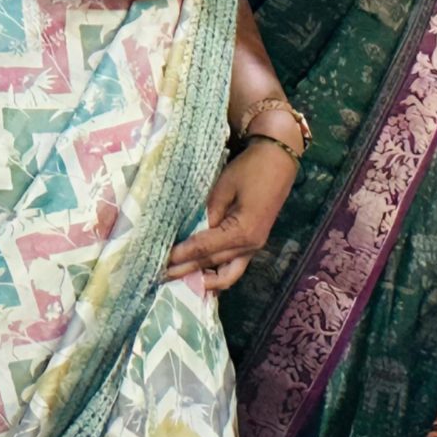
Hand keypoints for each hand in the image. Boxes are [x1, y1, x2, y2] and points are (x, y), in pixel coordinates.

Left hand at [165, 136, 295, 291]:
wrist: (280, 157)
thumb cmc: (251, 169)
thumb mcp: (223, 189)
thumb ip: (206, 215)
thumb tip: (186, 235)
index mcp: (243, 232)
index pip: (203, 249)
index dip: (179, 256)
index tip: (156, 262)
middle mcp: (250, 246)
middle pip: (212, 265)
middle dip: (184, 272)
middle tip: (158, 276)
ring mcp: (255, 246)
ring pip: (226, 275)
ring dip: (202, 280)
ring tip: (178, 279)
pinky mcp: (254, 242)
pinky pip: (233, 266)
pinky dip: (216, 273)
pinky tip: (199, 273)